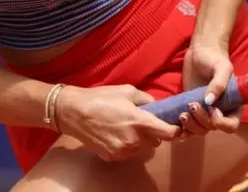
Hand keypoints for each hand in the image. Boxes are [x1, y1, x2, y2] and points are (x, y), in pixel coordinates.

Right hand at [54, 84, 180, 161]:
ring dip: (141, 140)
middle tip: (144, 122)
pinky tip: (116, 133)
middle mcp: (134, 140)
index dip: (173, 130)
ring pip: (142, 148)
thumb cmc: (101, 98)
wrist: (74, 112)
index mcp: (139, 121)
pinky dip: (128, 145)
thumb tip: (156, 106)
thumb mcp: (127, 91)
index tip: (174, 126)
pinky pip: (128, 152)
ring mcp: (123, 151)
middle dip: (154, 133)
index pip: (167, 133)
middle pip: (156, 142)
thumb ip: (146, 99)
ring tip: (127, 126)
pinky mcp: (112, 156)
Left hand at [179, 43, 240, 136]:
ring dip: (191, 126)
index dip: (221, 123)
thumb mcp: (221, 68)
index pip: (231, 125)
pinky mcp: (191, 111)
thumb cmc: (214, 59)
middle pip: (212, 128)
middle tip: (192, 105)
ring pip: (200, 130)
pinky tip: (178, 127)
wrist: (200, 53)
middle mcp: (220, 112)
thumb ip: (219, 84)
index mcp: (232, 105)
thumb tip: (209, 102)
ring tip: (183, 113)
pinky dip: (184, 131)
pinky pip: (189, 127)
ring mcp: (205, 113)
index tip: (212, 109)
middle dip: (202, 120)